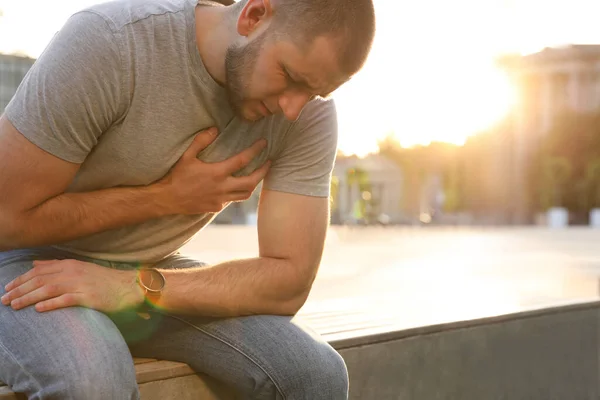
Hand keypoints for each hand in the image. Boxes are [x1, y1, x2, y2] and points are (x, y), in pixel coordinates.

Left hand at [1, 259, 143, 312]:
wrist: (129, 286)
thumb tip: (35, 264)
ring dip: (28, 297)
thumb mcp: (79, 268)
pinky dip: (50, 304)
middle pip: (40, 280)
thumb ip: (57, 265)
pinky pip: (66, 299)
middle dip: (19, 289)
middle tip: (4, 299)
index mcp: (70, 264)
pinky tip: (38, 309)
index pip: (39, 271)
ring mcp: (81, 284)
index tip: (7, 287)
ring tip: (14, 305)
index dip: (21, 279)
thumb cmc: (104, 280)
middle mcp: (73, 272)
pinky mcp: (88, 296)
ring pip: (48, 289)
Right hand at [157, 127, 270, 214]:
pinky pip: (232, 200)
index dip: (255, 151)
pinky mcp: (216, 207)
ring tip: (258, 175)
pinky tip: (236, 186)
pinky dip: (237, 192)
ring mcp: (220, 199)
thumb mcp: (187, 156)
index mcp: (217, 173)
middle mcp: (222, 188)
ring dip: (253, 184)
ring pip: (245, 194)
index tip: (264, 143)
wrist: (167, 199)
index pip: (242, 160)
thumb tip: (214, 129)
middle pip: (251, 182)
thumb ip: (201, 141)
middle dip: (263, 171)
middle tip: (270, 162)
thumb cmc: (176, 176)